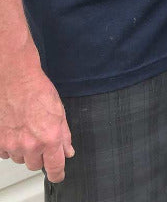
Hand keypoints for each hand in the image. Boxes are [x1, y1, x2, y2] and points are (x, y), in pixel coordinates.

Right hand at [0, 62, 73, 182]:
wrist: (16, 81)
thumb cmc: (37, 91)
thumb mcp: (60, 111)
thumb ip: (64, 134)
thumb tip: (68, 150)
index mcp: (50, 138)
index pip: (55, 166)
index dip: (58, 173)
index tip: (58, 176)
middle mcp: (30, 145)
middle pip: (36, 165)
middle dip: (41, 155)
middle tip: (41, 138)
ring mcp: (12, 145)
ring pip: (21, 159)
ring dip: (25, 150)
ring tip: (28, 129)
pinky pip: (7, 153)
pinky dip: (11, 146)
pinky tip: (16, 130)